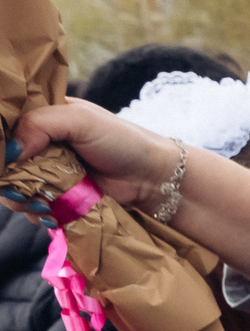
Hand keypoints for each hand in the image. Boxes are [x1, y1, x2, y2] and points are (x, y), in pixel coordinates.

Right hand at [11, 100, 179, 205]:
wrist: (154, 179)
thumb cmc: (123, 141)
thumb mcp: (81, 120)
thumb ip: (40, 124)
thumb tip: (11, 151)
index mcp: (40, 118)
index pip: (3, 129)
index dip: (2, 145)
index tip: (10, 158)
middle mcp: (38, 145)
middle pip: (4, 164)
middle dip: (9, 178)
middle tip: (26, 186)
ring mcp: (45, 174)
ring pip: (12, 188)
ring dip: (22, 198)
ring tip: (44, 201)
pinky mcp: (55, 198)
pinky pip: (31, 208)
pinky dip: (36, 212)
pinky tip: (52, 212)